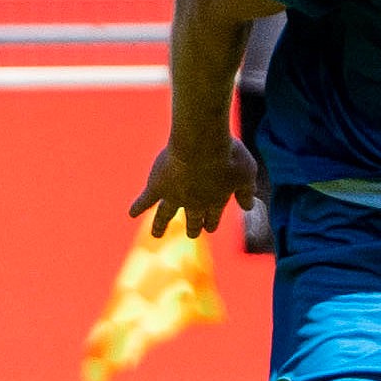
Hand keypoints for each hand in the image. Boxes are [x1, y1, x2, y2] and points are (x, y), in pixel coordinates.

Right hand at [127, 139, 258, 239]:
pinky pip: (145, 200)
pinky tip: (132, 213)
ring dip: (160, 225)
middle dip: (194, 226)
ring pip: (165, 215)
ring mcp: (174, 196)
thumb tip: (249, 206)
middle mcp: (195, 202)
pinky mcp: (157, 186)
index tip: (210, 227)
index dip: (212, 221)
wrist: (203, 144)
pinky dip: (138, 207)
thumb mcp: (247, 172)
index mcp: (216, 200)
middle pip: (193, 218)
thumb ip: (247, 191)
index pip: (213, 215)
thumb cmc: (229, 155)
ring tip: (156, 235)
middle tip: (193, 233)